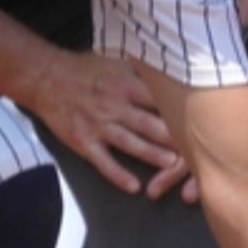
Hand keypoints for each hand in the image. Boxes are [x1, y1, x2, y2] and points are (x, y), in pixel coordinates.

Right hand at [25, 50, 194, 198]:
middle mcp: (115, 106)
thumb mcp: (116, 61)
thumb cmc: (85, 69)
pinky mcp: (84, 141)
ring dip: (152, 155)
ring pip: (130, 143)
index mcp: (126, 86)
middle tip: (196, 150)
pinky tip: (134, 187)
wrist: (46, 78)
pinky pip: (103, 162)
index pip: (160, 100)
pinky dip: (118, 175)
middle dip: (172, 137)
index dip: (181, 111)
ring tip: (171, 165)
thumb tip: (173, 64)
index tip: (202, 121)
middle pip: (149, 124)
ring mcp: (99, 125)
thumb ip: (143, 69)